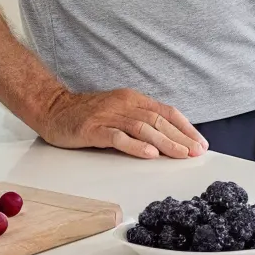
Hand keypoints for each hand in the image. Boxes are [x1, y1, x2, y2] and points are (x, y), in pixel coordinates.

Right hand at [33, 87, 207, 159]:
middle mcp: (124, 105)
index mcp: (133, 99)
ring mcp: (108, 116)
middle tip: (196, 152)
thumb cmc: (88, 114)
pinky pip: (118, 137)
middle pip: (159, 121)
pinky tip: (149, 154)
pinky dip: (135, 146)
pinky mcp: (93, 129)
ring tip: (180, 154)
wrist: (54, 109)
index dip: (186, 128)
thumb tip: (169, 138)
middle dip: (181, 138)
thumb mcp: (119, 111)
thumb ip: (140, 120)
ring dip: (165, 142)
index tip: (200, 143)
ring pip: (143, 128)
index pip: (167, 112)